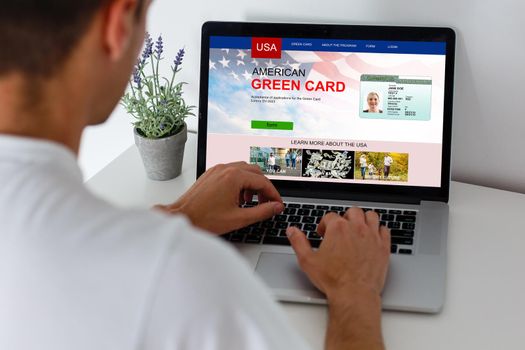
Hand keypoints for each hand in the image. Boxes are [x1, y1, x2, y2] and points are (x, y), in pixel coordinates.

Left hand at [155, 162, 283, 233]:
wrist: (182, 218)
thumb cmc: (204, 219)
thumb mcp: (239, 218)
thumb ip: (262, 211)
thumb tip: (276, 207)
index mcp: (233, 177)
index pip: (263, 181)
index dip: (273, 194)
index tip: (277, 204)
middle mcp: (225, 169)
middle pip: (255, 172)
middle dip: (263, 187)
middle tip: (266, 203)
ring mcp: (217, 170)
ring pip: (243, 170)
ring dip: (251, 184)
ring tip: (250, 202)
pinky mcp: (210, 174)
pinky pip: (231, 172)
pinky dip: (239, 182)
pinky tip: (237, 198)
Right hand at [286, 207, 389, 300]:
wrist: (354, 294)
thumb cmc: (333, 280)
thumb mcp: (308, 260)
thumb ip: (299, 242)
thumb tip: (292, 231)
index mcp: (338, 228)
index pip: (330, 216)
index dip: (324, 224)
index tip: (323, 234)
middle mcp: (356, 228)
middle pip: (353, 211)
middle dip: (345, 217)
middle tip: (341, 230)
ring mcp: (372, 236)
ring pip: (371, 216)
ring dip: (364, 219)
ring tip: (357, 228)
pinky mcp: (383, 247)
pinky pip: (385, 230)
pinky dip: (379, 230)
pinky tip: (372, 238)